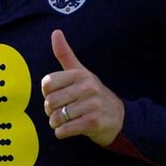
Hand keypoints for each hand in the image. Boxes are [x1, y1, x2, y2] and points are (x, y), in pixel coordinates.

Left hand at [41, 29, 124, 146]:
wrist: (119, 118)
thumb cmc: (93, 94)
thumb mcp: (81, 73)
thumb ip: (65, 55)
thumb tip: (56, 32)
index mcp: (80, 74)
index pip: (47, 84)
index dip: (47, 93)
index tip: (58, 96)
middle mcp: (87, 87)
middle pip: (50, 102)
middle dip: (51, 111)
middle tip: (61, 112)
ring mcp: (91, 105)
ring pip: (56, 118)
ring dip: (56, 124)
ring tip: (65, 121)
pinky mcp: (93, 122)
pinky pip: (65, 130)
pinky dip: (62, 133)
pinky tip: (69, 130)